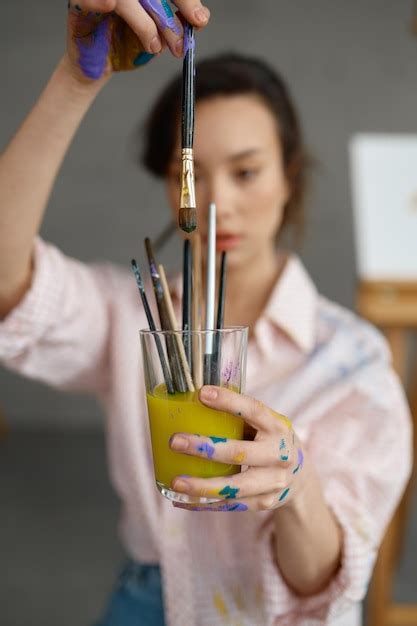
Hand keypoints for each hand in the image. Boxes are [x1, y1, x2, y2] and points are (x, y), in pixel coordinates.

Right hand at [66, 0, 209, 81]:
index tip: (199, 21)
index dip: (185, 0)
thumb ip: (177, 24)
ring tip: (154, 48)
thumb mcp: (158, 37)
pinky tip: (110, 4)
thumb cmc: (126, 46)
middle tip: (180, 45)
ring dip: (146, 23)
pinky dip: (103, 0)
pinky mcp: (81, 2)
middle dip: (169, 19)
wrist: (99, 68)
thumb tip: (201, 17)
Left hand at [169, 386, 305, 511]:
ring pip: (235, 487)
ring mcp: (273, 482)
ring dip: (202, 485)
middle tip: (175, 441)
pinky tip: (181, 500)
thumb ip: (239, 415)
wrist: (299, 475)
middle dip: (205, 448)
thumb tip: (193, 398)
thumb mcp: (264, 423)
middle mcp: (279, 454)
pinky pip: (231, 505)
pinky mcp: (264, 502)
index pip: (254, 410)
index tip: (202, 393)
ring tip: (175, 482)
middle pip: (240, 453)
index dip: (229, 402)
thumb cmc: (269, 440)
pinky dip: (205, 504)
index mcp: (277, 427)